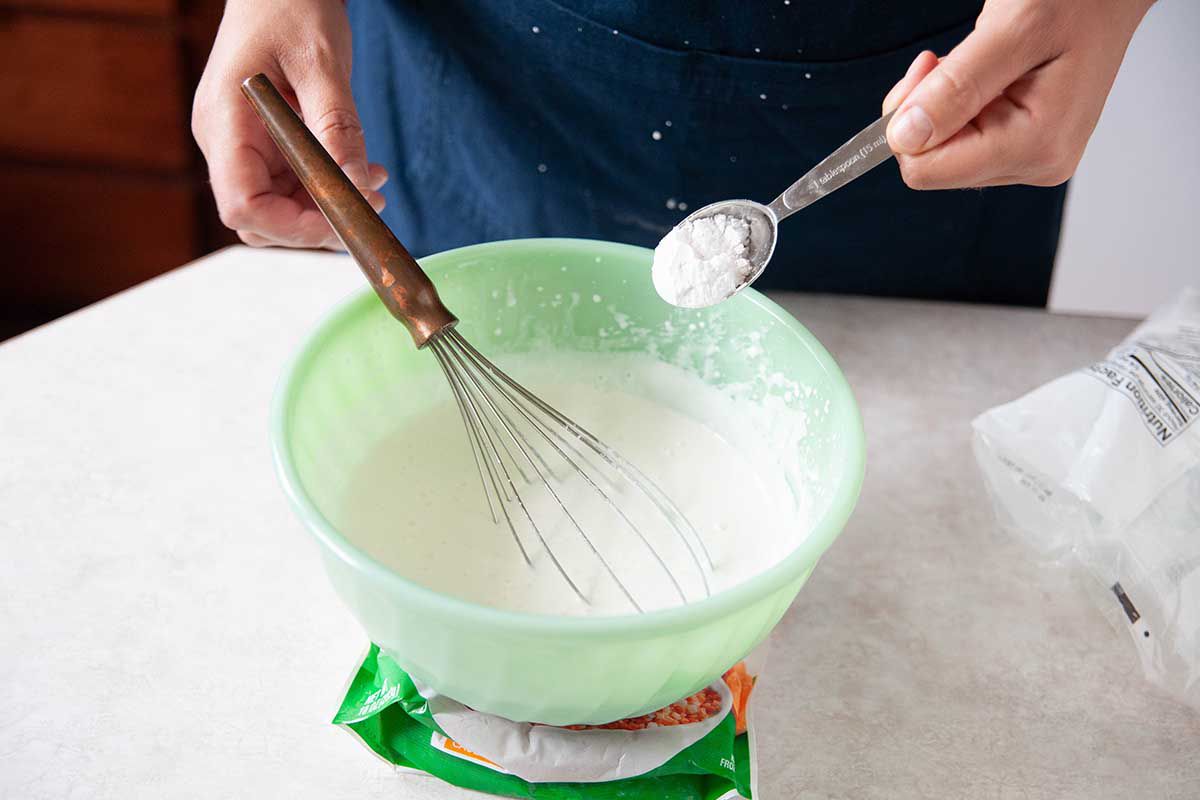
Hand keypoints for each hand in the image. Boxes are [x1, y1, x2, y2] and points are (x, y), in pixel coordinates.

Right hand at [192, 0, 386, 247]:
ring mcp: (241, 144)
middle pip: (260, 218)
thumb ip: (338, 127)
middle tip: (369, 207)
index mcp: (224, 122)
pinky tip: (362, 171)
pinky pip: (291, 184)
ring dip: (327, 207)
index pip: (242, 206)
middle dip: (315, 223)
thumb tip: (356, 188)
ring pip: (279, 206)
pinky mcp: (263, 143)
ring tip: (372, 183)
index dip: (292, 227)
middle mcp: (224, 140)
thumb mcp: (323, 64)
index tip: (342, 220)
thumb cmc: (291, 6)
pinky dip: (327, 187)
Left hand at [881, 0, 1153, 189]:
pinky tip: (981, 72)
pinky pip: (961, 140)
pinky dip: (954, 104)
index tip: (928, 66)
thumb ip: (956, 88)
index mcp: (1035, 147)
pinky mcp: (1021, 147)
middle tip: (947, 59)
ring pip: (941, 153)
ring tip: (975, 60)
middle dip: (923, 110)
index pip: (925, 170)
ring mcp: (1030, 159)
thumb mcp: (1013, 30)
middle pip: (930, 165)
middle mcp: (1035, 164)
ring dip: (939, 103)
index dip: (907, 120)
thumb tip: (905, 138)